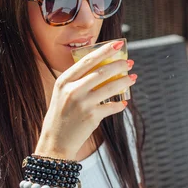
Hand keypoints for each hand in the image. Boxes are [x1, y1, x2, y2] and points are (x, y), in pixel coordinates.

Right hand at [35, 41, 136, 159]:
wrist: (55, 142)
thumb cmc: (60, 116)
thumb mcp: (62, 94)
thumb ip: (76, 81)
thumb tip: (100, 69)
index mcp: (64, 81)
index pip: (87, 60)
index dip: (104, 51)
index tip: (118, 44)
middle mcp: (73, 90)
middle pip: (102, 72)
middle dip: (119, 65)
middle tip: (129, 62)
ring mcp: (83, 103)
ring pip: (110, 87)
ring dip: (124, 81)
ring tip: (133, 78)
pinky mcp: (92, 117)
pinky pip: (111, 107)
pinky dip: (119, 104)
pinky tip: (124, 103)